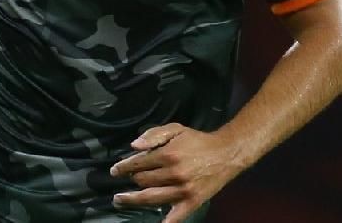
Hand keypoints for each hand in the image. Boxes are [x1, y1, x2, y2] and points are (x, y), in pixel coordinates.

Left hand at [109, 123, 244, 222]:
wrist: (226, 154)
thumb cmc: (198, 140)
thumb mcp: (175, 128)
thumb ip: (153, 134)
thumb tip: (133, 147)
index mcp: (168, 154)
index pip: (138, 164)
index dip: (124, 167)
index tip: (115, 171)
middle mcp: (174, 173)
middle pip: (143, 181)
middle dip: (132, 180)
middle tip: (124, 182)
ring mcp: (183, 190)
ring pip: (151, 197)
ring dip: (133, 199)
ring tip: (120, 200)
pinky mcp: (193, 202)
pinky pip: (176, 216)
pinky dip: (165, 222)